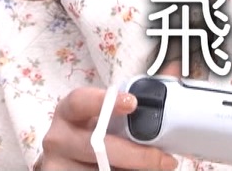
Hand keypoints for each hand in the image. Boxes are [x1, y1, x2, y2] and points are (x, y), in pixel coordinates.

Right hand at [37, 66, 181, 170]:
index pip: (80, 101)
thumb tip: (173, 71)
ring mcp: (58, 164)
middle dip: (136, 155)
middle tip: (164, 159)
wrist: (70, 163)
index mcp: (69, 112)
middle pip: (96, 146)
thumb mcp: (108, 116)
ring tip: (155, 170)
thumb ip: (139, 96)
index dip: (103, 101)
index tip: (132, 103)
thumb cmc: (94, 134)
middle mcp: (59, 138)